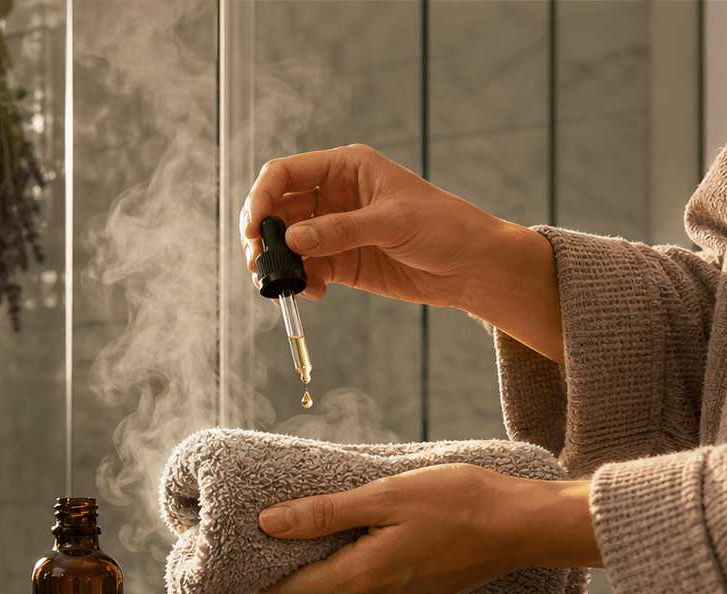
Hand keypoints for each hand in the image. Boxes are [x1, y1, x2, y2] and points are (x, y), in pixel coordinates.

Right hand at [242, 144, 564, 362]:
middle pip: (277, 209)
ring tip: (284, 284)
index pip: (285, 173)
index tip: (254, 227)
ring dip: (277, 263)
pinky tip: (314, 292)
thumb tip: (292, 241)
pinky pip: (305, 269)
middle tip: (259, 262)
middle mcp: (333, 196)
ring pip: (286, 243)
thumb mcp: (392, 222)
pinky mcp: (340, 261)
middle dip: (263, 236)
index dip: (262, 197)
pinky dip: (300, 282)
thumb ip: (340, 231)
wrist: (472, 266)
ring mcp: (333, 230)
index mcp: (345, 168)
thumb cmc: (443, 227)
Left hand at [255, 463, 601, 593]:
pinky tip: (360, 540)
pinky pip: (373, 590)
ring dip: (325, 568)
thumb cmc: (458, 502)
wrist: (524, 526)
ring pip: (344, 591)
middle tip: (272, 534)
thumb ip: (324, 514)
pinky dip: (356, 569)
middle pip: (315, 593)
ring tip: (312, 532)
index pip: (292, 590)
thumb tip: (269, 522)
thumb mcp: (384, 496)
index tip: (246, 550)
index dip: (264, 575)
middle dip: (291, 569)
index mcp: (363, 578)